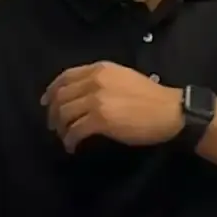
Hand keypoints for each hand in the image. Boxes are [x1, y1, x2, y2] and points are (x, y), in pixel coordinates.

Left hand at [43, 61, 181, 151]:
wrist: (170, 111)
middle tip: (54, 125)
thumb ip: (103, 81)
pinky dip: (70, 140)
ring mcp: (96, 100)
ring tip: (64, 136)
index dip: (52, 90)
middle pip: (62, 96)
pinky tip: (72, 147)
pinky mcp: (100, 120)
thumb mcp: (124, 78)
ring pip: (65, 114)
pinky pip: (75, 131)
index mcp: (100, 69)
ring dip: (61, 128)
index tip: (47, 101)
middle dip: (54, 112)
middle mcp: (95, 81)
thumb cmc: (152, 97)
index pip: (66, 76)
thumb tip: (84, 94)